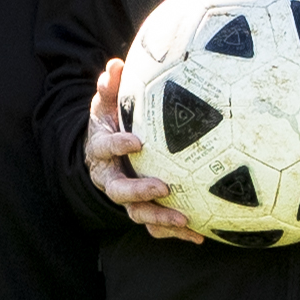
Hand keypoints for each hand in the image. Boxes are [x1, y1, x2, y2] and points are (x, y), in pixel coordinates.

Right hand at [82, 57, 202, 242]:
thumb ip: (109, 86)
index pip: (104, 148)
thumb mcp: (105, 103)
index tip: (137, 141)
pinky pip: (155, 226)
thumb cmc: (110, 122)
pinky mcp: (140, 210)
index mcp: (100, 151)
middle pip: (118, 191)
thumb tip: (116, 65)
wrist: (103, 153)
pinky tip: (200, 234)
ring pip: (137, 214)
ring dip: (161, 219)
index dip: (118, 146)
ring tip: (186, 219)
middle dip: (140, 192)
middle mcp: (109, 178)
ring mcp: (125, 198)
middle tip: (164, 187)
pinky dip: (175, 232)